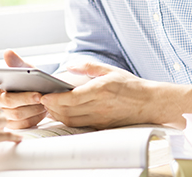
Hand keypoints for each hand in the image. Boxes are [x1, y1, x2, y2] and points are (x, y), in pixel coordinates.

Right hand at [0, 50, 48, 128]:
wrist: (38, 93)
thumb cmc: (27, 81)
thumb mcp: (23, 69)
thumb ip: (16, 62)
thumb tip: (8, 52)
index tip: (2, 91)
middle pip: (7, 101)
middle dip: (24, 98)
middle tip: (39, 95)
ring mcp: (2, 115)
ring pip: (16, 115)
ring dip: (33, 109)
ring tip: (44, 103)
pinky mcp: (12, 126)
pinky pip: (22, 124)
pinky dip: (34, 118)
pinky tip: (42, 112)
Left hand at [39, 61, 156, 128]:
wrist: (149, 102)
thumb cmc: (131, 85)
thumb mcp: (110, 70)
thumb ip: (88, 66)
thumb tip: (69, 66)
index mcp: (100, 90)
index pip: (71, 98)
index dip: (54, 99)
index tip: (44, 95)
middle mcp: (99, 106)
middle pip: (67, 111)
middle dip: (51, 107)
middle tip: (42, 100)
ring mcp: (100, 117)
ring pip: (71, 120)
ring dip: (57, 115)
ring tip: (50, 106)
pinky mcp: (102, 125)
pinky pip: (79, 124)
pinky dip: (68, 119)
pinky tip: (63, 113)